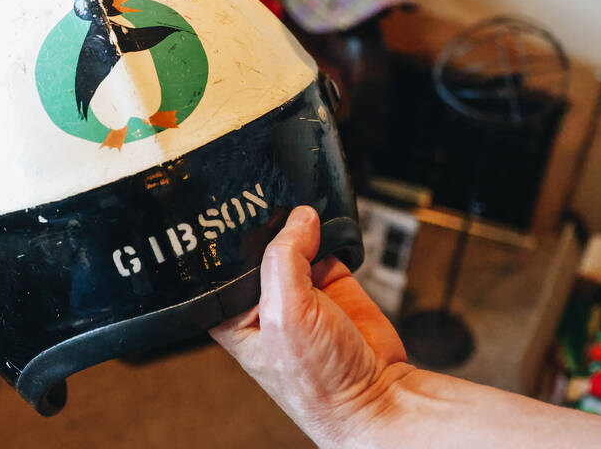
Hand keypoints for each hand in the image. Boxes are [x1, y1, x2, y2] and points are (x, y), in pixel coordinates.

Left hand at [210, 206, 411, 447]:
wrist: (377, 393)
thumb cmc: (319, 382)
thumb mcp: (287, 314)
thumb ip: (286, 258)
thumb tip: (299, 219)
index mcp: (233, 315)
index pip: (223, 264)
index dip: (233, 238)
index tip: (244, 212)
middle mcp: (264, 300)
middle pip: (259, 246)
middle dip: (270, 227)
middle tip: (280, 207)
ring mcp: (299, 288)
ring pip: (292, 239)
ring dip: (301, 227)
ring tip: (309, 219)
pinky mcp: (330, 280)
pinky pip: (325, 242)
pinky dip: (328, 231)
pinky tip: (328, 227)